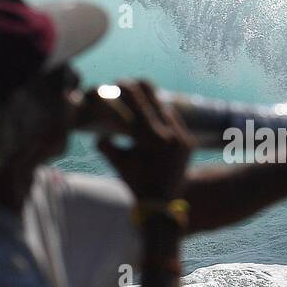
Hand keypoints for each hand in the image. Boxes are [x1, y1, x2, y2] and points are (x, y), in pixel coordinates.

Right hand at [97, 80, 192, 199]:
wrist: (165, 203)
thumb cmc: (137, 184)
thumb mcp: (119, 165)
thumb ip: (107, 146)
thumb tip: (97, 131)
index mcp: (152, 141)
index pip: (135, 106)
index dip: (123, 92)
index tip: (112, 84)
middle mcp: (171, 136)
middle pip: (152, 97)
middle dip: (135, 88)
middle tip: (122, 83)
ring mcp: (183, 137)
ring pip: (164, 106)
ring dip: (149, 100)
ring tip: (135, 96)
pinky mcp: (189, 141)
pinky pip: (174, 119)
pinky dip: (161, 114)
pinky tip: (150, 112)